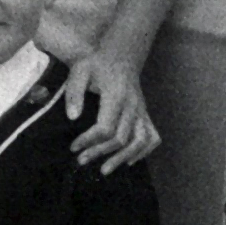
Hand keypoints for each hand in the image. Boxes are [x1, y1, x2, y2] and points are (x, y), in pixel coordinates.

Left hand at [65, 50, 159, 173]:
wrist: (121, 55)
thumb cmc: (97, 63)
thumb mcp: (80, 70)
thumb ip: (74, 92)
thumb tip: (73, 118)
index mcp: (116, 95)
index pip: (105, 128)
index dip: (89, 140)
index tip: (74, 147)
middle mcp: (133, 105)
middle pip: (121, 138)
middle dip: (100, 152)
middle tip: (81, 161)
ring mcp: (142, 110)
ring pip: (140, 141)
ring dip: (122, 158)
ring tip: (105, 169)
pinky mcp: (145, 113)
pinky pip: (152, 137)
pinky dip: (144, 151)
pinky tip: (129, 161)